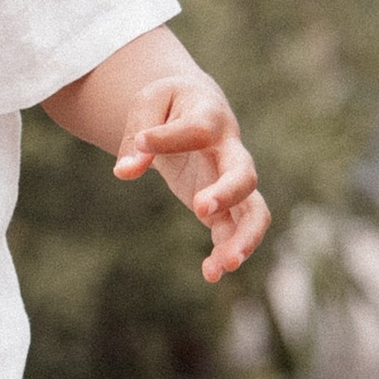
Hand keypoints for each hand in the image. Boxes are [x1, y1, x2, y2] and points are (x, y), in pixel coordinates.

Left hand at [112, 74, 269, 281]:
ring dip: (244, 237)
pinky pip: (233, 231)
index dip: (168, 138)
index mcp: (209, 116)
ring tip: (224, 264)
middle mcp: (229, 151)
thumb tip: (125, 171)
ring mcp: (230, 182)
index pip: (196, 129)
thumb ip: (138, 137)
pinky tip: (210, 274)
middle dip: (228, 192)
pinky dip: (225, 253)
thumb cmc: (170, 104)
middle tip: (201, 209)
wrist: (195, 108)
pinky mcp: (224, 206)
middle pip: (244, 174)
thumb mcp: (148, 105)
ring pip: (253, 211)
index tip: (141, 142)